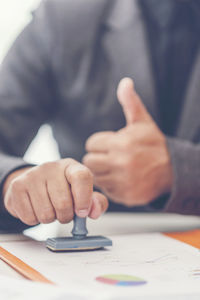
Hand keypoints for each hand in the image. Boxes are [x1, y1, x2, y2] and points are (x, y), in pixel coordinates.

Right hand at [3, 159, 107, 224]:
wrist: (34, 183)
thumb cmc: (62, 190)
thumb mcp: (83, 193)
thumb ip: (96, 203)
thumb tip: (94, 211)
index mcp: (71, 166)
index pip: (82, 176)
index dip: (84, 198)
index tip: (82, 212)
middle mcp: (51, 167)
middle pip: (63, 202)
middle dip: (66, 216)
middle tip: (64, 212)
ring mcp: (33, 175)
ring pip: (46, 213)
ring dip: (50, 219)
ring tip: (50, 208)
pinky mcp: (17, 186)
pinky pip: (30, 217)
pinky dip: (35, 220)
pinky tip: (36, 208)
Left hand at [83, 78, 172, 206]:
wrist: (173, 171)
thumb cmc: (153, 144)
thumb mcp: (142, 122)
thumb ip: (130, 102)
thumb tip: (125, 81)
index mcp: (121, 143)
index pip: (91, 144)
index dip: (99, 143)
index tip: (109, 144)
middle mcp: (120, 163)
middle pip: (89, 161)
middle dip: (97, 157)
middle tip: (110, 156)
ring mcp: (122, 181)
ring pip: (95, 176)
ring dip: (102, 172)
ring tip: (115, 167)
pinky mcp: (124, 196)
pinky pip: (105, 190)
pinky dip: (110, 185)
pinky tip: (121, 179)